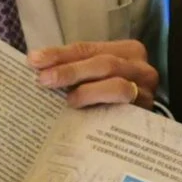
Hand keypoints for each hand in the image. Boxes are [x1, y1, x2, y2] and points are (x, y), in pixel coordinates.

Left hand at [29, 40, 159, 109]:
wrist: (142, 132)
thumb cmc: (112, 98)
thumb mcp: (95, 77)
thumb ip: (76, 70)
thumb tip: (38, 67)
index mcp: (126, 51)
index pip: (88, 49)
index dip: (60, 54)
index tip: (34, 60)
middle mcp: (140, 67)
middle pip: (104, 64)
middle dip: (71, 71)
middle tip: (44, 79)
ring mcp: (146, 91)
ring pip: (117, 86)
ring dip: (89, 91)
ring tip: (68, 100)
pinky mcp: (147, 114)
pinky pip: (124, 110)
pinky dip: (103, 110)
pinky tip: (85, 114)